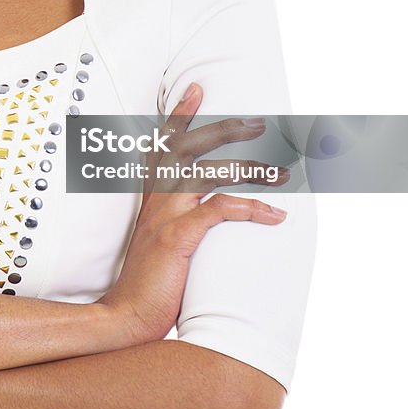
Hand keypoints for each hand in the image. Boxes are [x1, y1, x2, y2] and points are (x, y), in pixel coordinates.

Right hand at [98, 84, 287, 344]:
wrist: (125, 318)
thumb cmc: (147, 287)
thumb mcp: (158, 246)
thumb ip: (176, 225)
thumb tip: (206, 217)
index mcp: (150, 201)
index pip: (163, 147)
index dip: (179, 117)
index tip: (196, 90)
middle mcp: (156, 202)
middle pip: (188, 149)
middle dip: (222, 128)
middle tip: (256, 120)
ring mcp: (165, 217)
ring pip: (209, 175)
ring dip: (250, 169)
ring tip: (283, 171)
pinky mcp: (177, 238)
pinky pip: (219, 211)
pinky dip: (250, 208)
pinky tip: (276, 215)